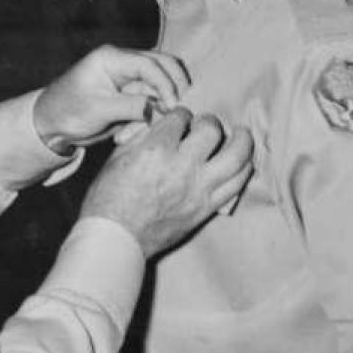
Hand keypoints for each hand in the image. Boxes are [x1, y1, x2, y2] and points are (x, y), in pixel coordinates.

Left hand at [33, 45, 189, 153]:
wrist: (50, 125)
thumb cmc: (66, 112)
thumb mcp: (98, 110)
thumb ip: (130, 106)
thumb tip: (159, 108)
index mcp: (112, 58)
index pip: (150, 63)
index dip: (166, 84)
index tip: (172, 107)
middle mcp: (123, 63)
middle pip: (164, 67)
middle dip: (173, 91)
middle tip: (175, 114)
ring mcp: (129, 80)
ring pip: (160, 89)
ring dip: (158, 110)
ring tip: (137, 132)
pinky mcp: (131, 96)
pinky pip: (151, 104)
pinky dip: (146, 120)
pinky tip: (126, 136)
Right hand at [80, 109, 253, 258]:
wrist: (116, 237)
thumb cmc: (108, 199)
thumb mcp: (117, 158)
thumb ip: (143, 137)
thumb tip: (161, 124)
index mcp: (156, 149)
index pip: (181, 116)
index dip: (180, 114)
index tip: (179, 120)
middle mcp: (182, 166)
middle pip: (211, 130)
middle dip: (208, 122)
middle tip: (204, 126)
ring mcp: (198, 189)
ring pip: (236, 156)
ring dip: (242, 141)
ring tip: (241, 135)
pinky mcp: (206, 208)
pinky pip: (237, 185)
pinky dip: (243, 170)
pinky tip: (243, 163)